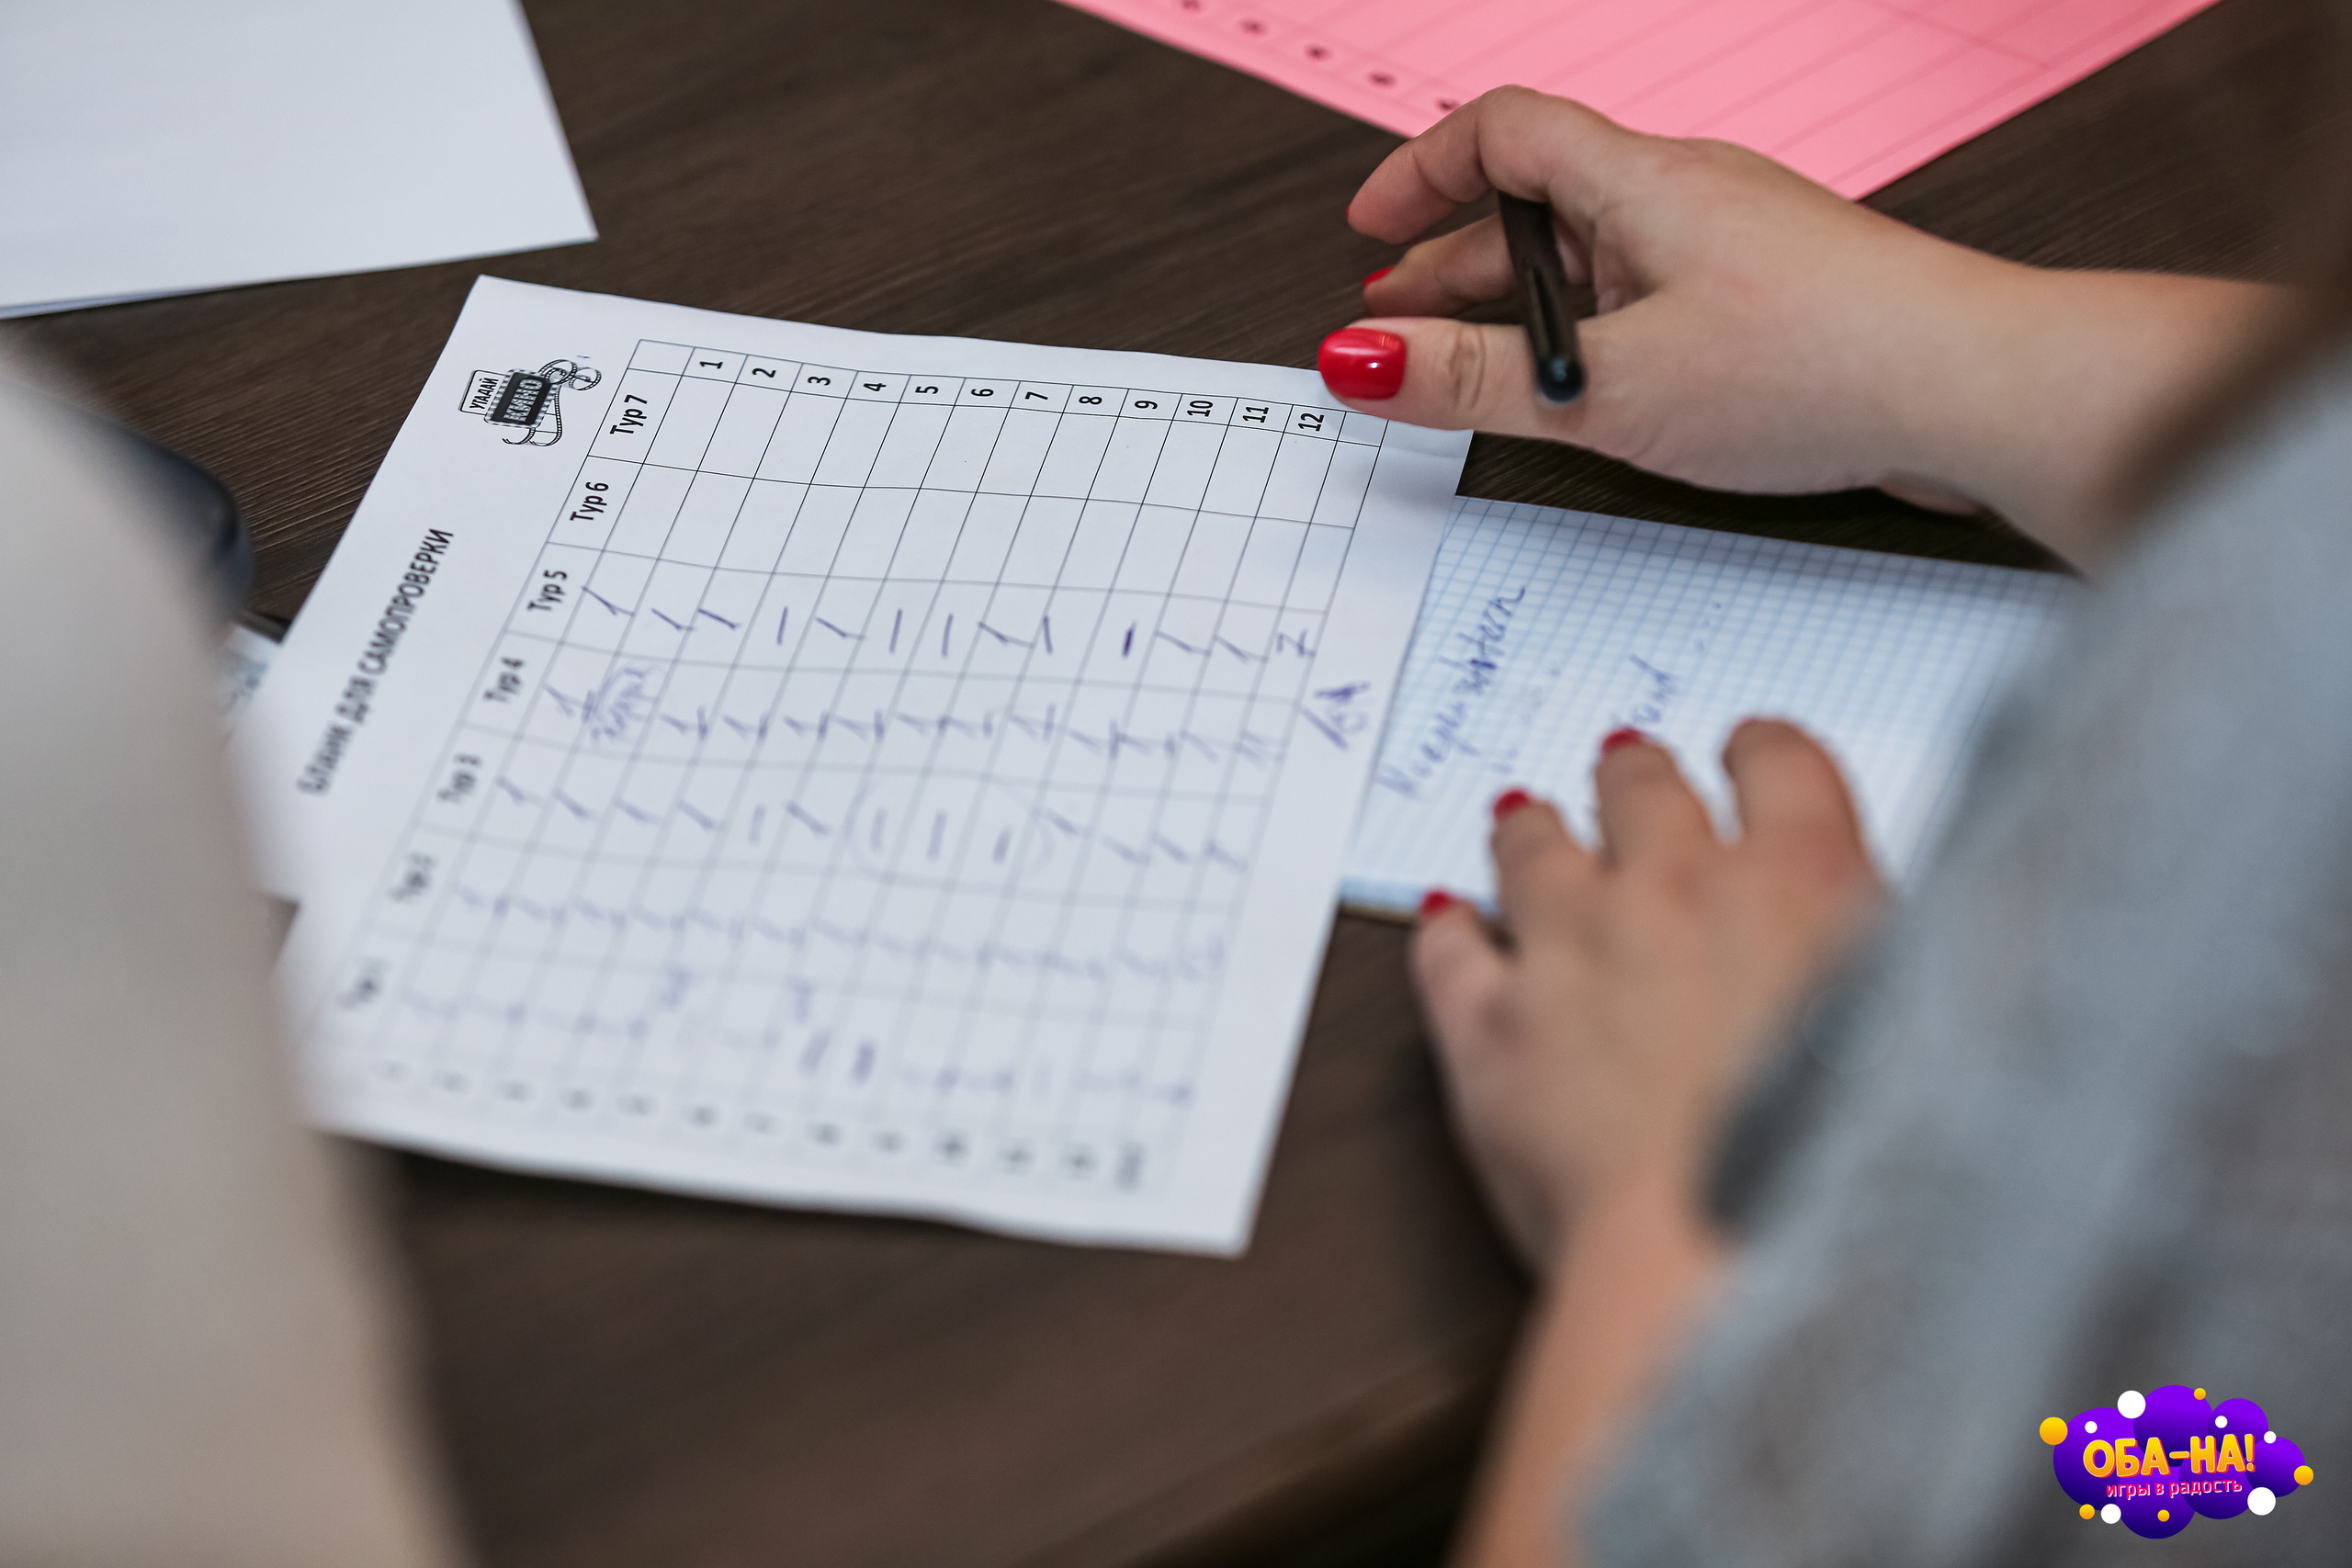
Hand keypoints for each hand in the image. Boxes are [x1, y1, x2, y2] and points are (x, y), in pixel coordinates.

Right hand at [1330, 88, 2277, 563]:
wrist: (1975, 391)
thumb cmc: (1824, 364)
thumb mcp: (1610, 388)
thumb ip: (1473, 380)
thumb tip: (1362, 361)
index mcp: (1641, 183)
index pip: (1501, 132)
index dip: (1420, 172)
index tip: (1369, 228)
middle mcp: (1688, 194)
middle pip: (1539, 202)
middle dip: (1453, 263)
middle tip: (1398, 328)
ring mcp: (1734, 242)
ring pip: (1596, 255)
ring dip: (1522, 308)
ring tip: (1473, 373)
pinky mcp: (1771, 297)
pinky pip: (1651, 292)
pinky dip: (1593, 332)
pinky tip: (1592, 390)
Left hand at [1413, 722, 1881, 1272]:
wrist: (1718, 1257)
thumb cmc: (1838, 1171)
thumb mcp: (1925, 1035)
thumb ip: (1887, 958)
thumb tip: (1880, 927)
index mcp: (1802, 883)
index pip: (1780, 764)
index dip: (1761, 751)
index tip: (1750, 752)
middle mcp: (1677, 890)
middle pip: (1642, 789)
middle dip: (1635, 776)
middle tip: (1629, 770)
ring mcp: (1570, 950)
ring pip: (1533, 849)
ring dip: (1533, 830)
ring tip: (1525, 819)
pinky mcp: (1489, 1028)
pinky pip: (1448, 951)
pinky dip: (1444, 929)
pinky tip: (1443, 919)